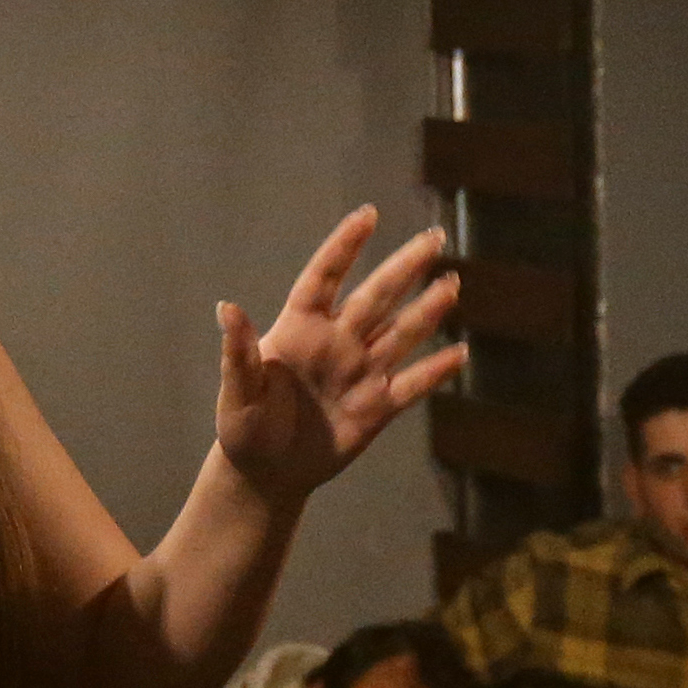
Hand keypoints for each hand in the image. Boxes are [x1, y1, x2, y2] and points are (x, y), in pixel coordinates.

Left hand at [214, 208, 468, 503]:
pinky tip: (461, 353)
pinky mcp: (377, 407)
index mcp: (299, 329)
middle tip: (434, 237)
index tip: (368, 215)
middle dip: (404, 267)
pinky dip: (435, 371)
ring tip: (452, 284)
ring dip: (427, 310)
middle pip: (375, 297)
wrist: (267, 472)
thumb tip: (226, 308)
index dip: (345, 247)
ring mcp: (360, 373)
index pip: (324, 279)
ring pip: (400, 334)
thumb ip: (238, 352)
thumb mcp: (238, 391)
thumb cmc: (245, 426)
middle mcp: (337, 342)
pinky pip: (411, 385)